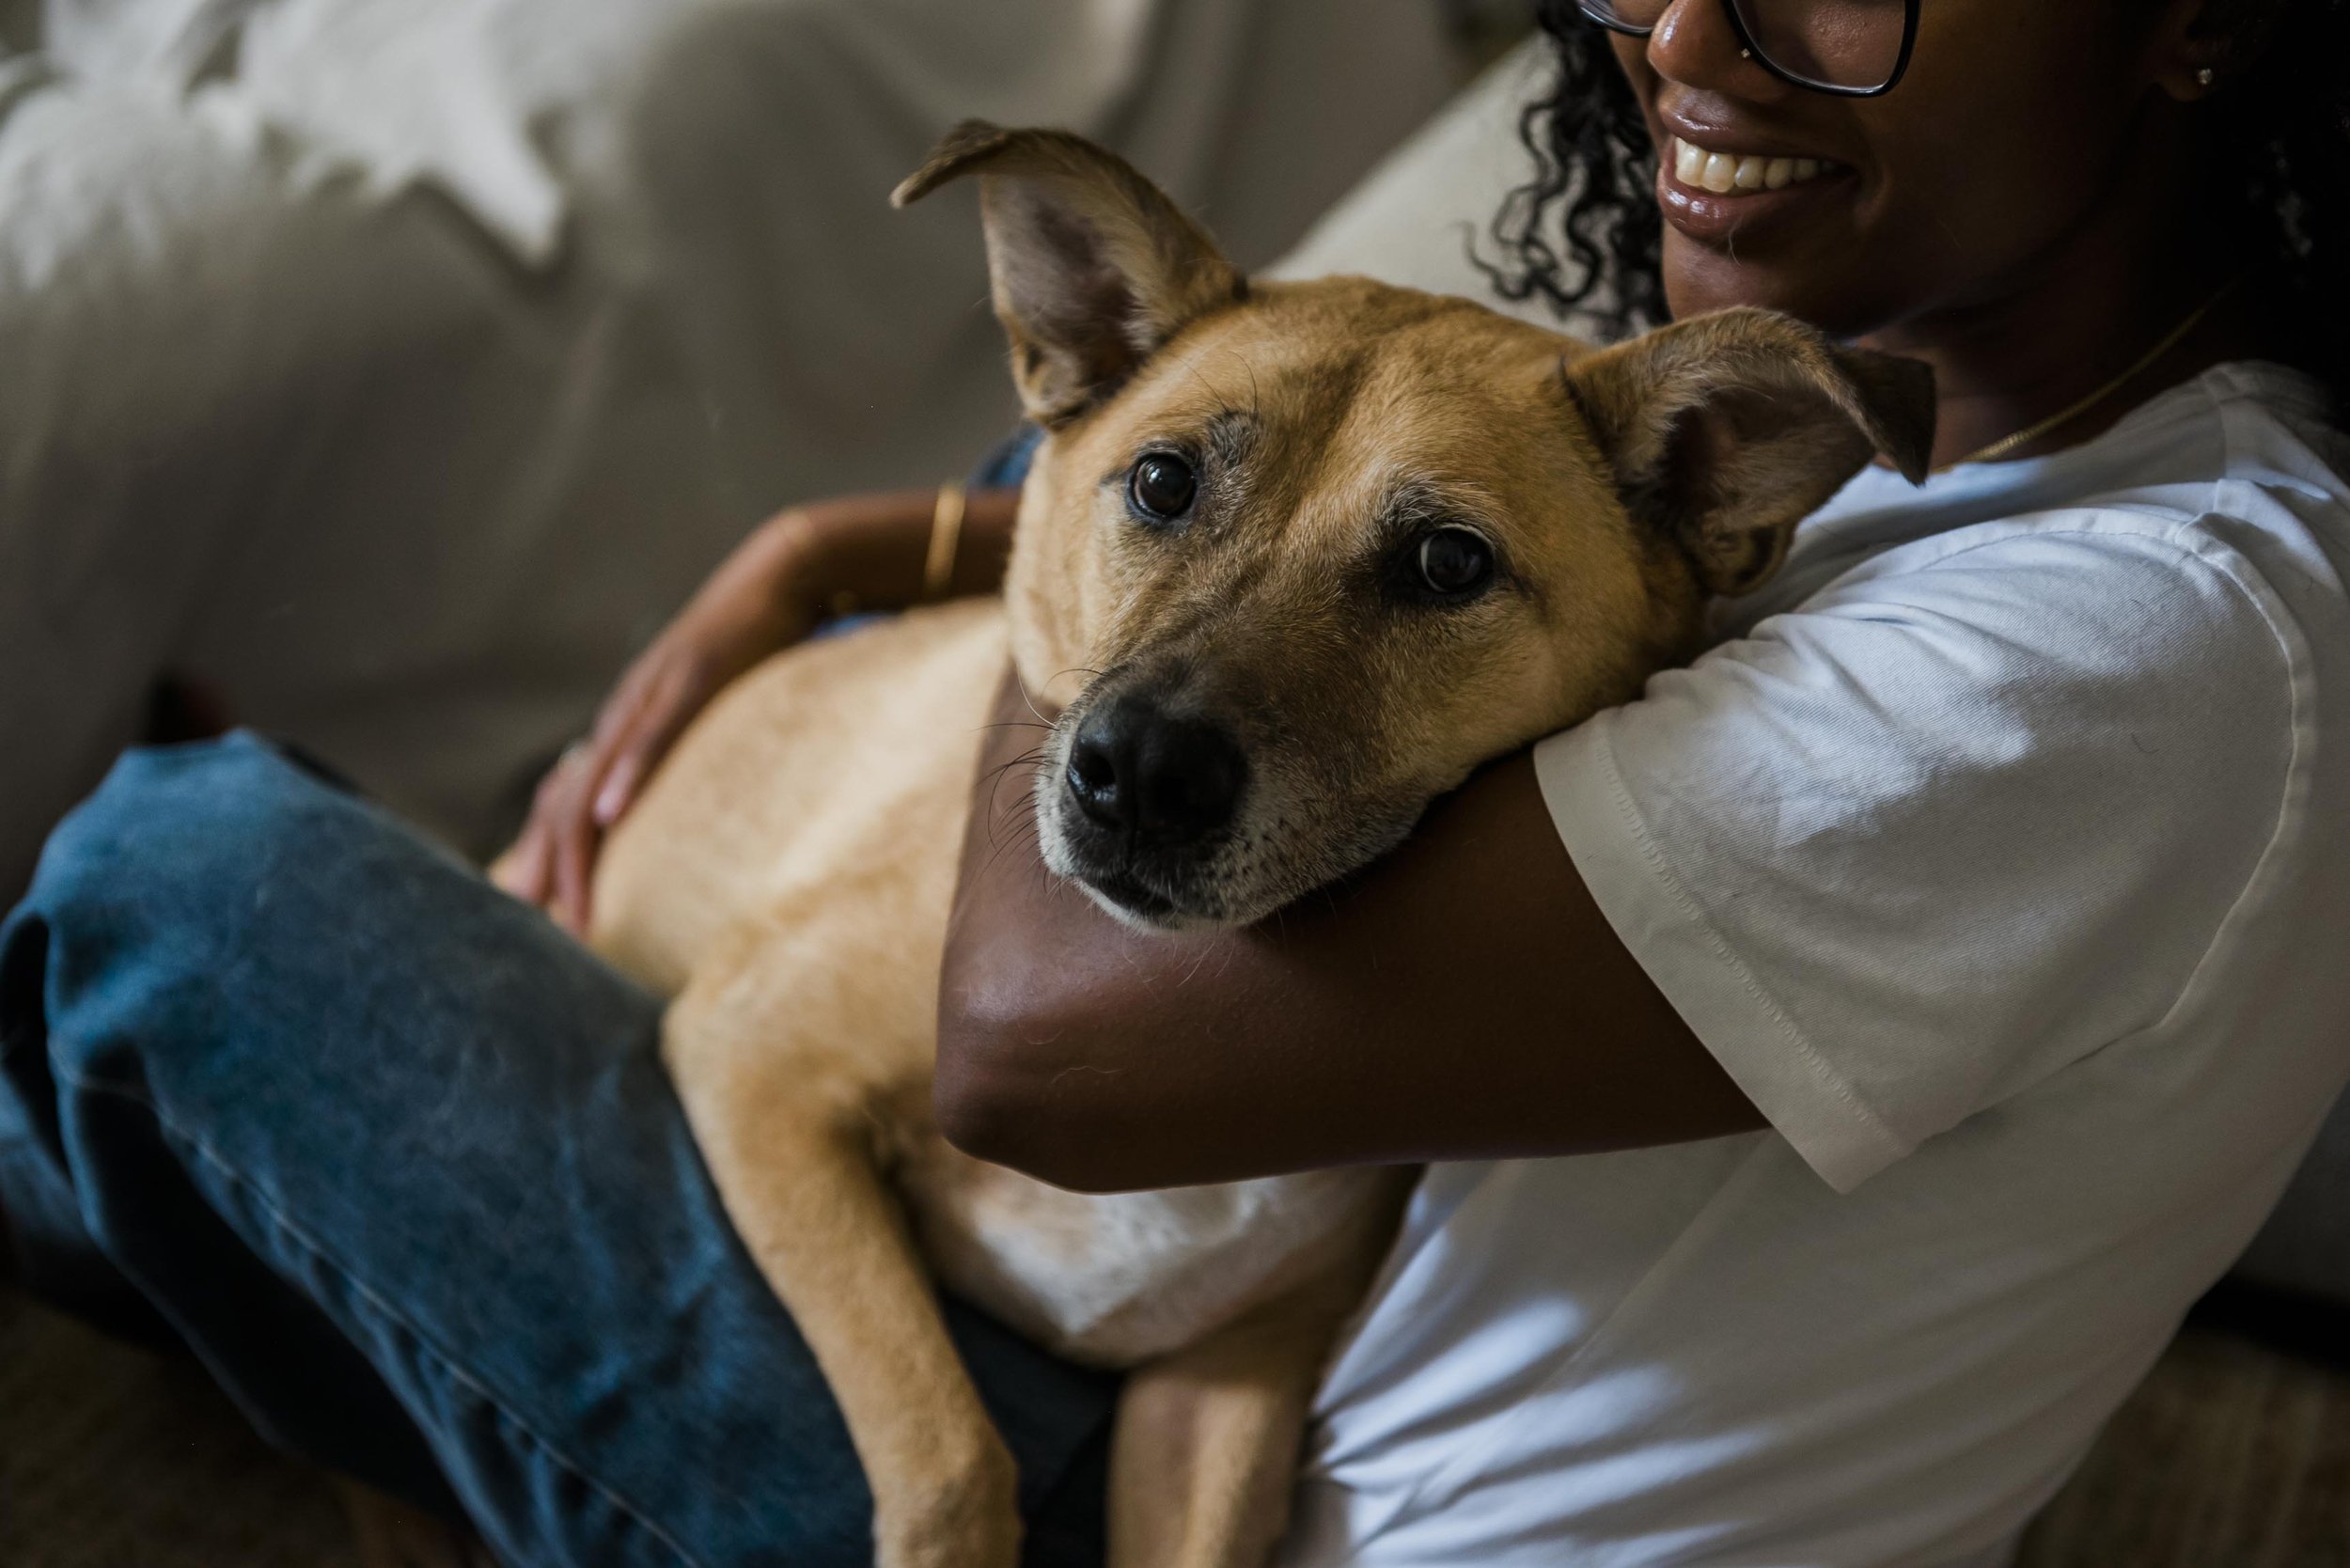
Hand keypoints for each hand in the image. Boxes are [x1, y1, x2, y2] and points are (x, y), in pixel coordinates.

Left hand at [497, 509, 822, 932]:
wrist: (782, 579)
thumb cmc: (756, 650)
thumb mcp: (715, 714)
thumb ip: (687, 756)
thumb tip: (676, 809)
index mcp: (628, 729)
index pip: (567, 803)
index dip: (549, 859)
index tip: (544, 918)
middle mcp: (625, 715)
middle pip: (565, 804)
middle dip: (551, 871)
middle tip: (545, 931)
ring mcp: (653, 695)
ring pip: (596, 780)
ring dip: (577, 849)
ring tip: (569, 904)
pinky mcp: (693, 676)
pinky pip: (654, 733)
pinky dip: (629, 774)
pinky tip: (612, 813)